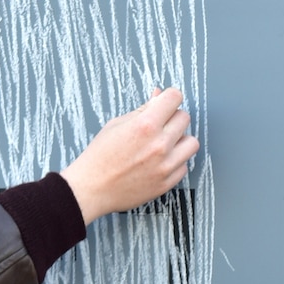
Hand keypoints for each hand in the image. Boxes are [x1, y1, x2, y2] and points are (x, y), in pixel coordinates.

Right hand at [60, 87, 197, 222]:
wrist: (91, 188)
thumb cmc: (100, 157)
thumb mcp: (117, 124)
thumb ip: (143, 109)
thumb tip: (159, 95)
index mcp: (146, 125)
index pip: (175, 97)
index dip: (168, 98)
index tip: (164, 104)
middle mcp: (159, 144)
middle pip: (184, 118)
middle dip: (172, 118)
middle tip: (158, 126)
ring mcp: (165, 165)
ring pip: (191, 142)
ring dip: (180, 140)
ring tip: (163, 145)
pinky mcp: (167, 182)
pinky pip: (184, 165)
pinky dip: (175, 162)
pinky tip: (159, 162)